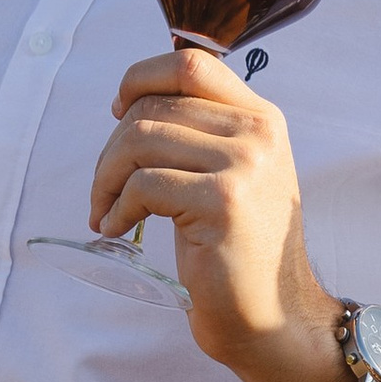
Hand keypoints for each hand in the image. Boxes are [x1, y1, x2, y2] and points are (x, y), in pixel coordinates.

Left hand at [90, 47, 353, 381]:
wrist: (276, 317)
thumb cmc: (240, 252)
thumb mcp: (233, 176)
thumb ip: (202, 134)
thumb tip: (133, 102)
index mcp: (261, 118)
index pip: (191, 64)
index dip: (141, 77)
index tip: (118, 110)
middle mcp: (258, 133)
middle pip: (154, 105)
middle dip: (111, 147)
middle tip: (104, 188)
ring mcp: (244, 165)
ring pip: (140, 140)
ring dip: (106, 178)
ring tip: (106, 210)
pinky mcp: (223, 202)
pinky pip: (143, 185)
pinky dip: (116, 207)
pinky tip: (117, 228)